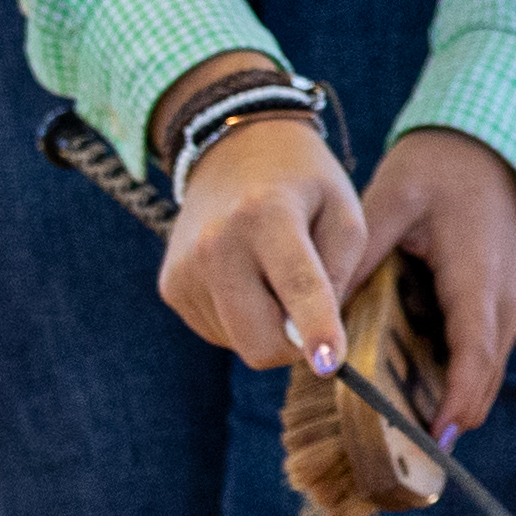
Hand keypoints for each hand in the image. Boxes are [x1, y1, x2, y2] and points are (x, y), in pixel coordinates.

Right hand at [158, 114, 364, 377]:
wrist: (234, 150)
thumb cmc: (303, 184)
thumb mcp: (344, 212)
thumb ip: (340, 275)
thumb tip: (312, 344)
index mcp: (267, 214)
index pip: (297, 285)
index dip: (316, 330)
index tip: (330, 365)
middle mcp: (216, 243)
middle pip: (262, 341)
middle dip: (296, 344)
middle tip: (312, 310)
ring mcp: (185, 268)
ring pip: (243, 344)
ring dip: (269, 324)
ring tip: (270, 270)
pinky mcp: (171, 287)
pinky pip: (221, 333)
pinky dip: (244, 317)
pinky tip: (246, 275)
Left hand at [349, 129, 515, 438]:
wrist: (491, 143)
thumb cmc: (439, 168)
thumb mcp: (391, 201)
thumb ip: (357, 255)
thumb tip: (315, 309)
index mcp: (479, 277)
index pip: (473, 356)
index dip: (453, 403)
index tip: (427, 441)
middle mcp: (507, 301)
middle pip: (484, 380)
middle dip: (445, 415)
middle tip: (394, 445)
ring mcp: (515, 304)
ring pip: (487, 371)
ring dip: (450, 397)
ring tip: (396, 420)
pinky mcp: (508, 304)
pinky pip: (485, 352)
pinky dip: (456, 373)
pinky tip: (412, 379)